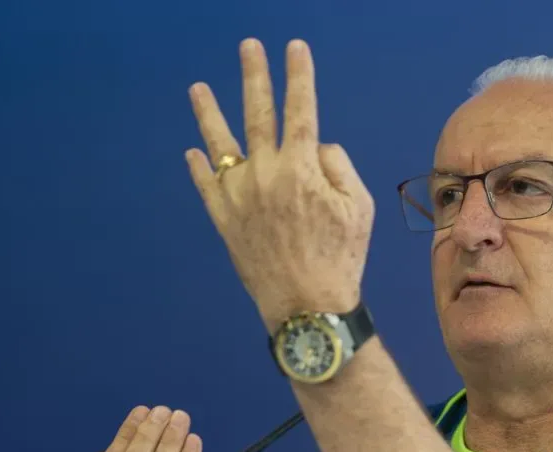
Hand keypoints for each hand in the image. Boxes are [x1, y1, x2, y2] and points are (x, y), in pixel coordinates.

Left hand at [184, 38, 374, 330]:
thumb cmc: (341, 255)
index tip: (295, 48)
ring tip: (197, 88)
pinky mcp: (224, 220)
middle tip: (249, 47)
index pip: (301, 108)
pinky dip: (199, 168)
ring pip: (220, 145)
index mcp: (302, 166)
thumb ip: (339, 165)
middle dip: (255, 76)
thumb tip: (317, 147)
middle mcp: (266, 172)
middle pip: (257, 114)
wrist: (307, 303)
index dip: (299, 75)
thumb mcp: (359, 206)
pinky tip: (193, 153)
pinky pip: (207, 187)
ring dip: (208, 113)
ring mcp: (240, 196)